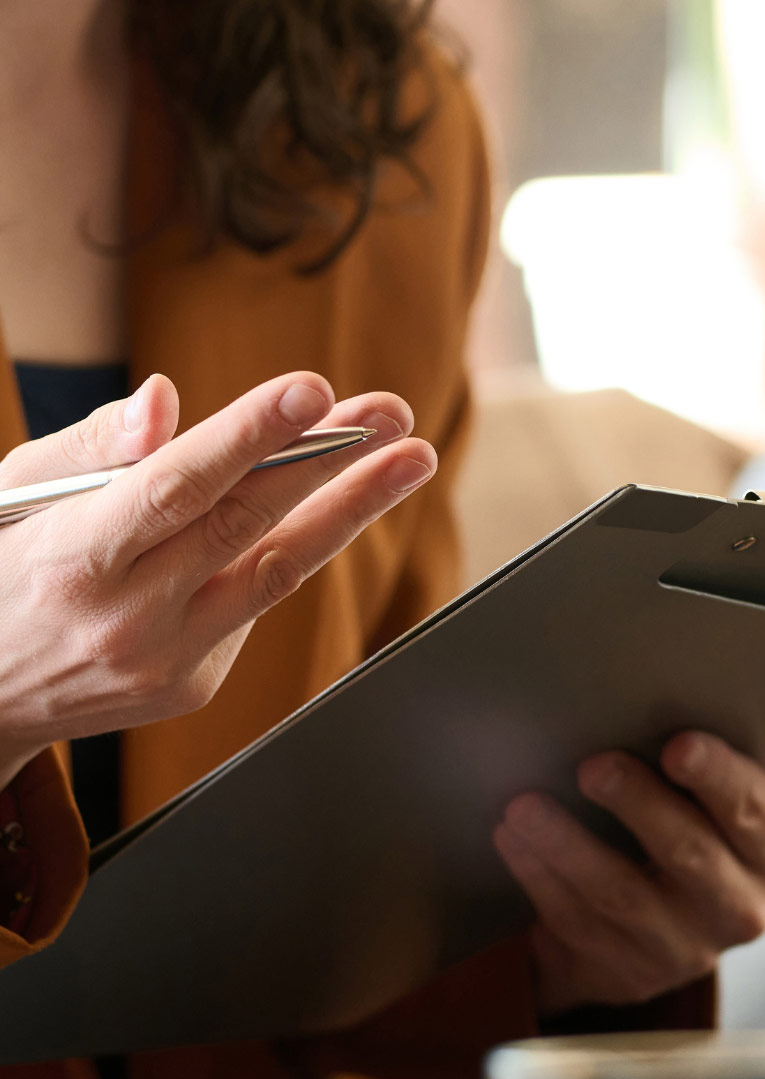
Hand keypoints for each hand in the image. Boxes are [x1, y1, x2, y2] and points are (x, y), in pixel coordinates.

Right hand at [0, 371, 435, 788]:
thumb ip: (96, 446)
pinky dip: (291, 547)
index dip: (249, 437)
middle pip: (245, 526)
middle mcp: (126, 617)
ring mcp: (165, 660)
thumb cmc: (2, 565)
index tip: (310, 392)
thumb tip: (163, 400)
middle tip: (390, 412)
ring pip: (277, 573)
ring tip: (409, 457)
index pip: (176, 487)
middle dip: (327, 461)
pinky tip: (322, 504)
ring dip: (351, 510)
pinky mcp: (193, 686)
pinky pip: (254, 604)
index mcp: (75, 557)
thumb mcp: (17, 493)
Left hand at [493, 733, 764, 1016]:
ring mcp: (685, 950)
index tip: (677, 746)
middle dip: (637, 804)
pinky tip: (513, 839)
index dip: (716, 776)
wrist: (658, 933)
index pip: (751, 810)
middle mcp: (741, 909)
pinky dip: (540, 876)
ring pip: (621, 893)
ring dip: (567, 844)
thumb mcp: (710, 813)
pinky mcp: (631, 974)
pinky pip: (578, 921)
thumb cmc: (683, 836)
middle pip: (688, 852)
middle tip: (592, 766)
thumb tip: (628, 708)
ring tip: (524, 806)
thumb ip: (694, 776)